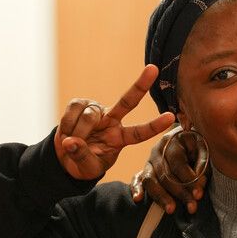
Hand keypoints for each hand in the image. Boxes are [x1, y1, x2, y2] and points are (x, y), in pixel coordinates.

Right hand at [54, 65, 175, 180]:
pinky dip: (67, 124)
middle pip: (128, 101)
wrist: (66, 157)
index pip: (140, 132)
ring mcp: (97, 111)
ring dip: (78, 133)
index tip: (171, 117)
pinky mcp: (81, 103)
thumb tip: (71, 143)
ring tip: (72, 142)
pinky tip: (66, 132)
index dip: (154, 125)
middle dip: (141, 84)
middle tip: (153, 68)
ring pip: (90, 116)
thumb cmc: (83, 164)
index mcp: (121, 138)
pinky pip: (74, 110)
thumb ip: (82, 157)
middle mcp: (113, 121)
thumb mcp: (87, 168)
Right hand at [130, 126, 207, 213]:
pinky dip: (136, 189)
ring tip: (171, 210)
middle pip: (165, 174)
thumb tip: (198, 183)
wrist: (189, 143)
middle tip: (192, 207)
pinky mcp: (144, 171)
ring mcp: (149, 162)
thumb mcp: (204, 150)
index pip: (178, 163)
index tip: (199, 194)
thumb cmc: (199, 147)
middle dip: (180, 193)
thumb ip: (202, 164)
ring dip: (161, 197)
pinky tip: (138, 199)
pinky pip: (136, 180)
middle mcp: (157, 150)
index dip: (189, 180)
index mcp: (172, 140)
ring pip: (150, 180)